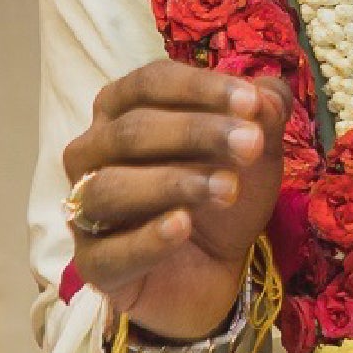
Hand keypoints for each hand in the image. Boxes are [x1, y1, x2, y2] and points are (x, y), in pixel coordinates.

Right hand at [59, 64, 289, 344]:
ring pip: (111, 187)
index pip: (150, 83)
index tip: (252, 102)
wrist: (219, 268)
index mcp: (122, 109)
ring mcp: (85, 210)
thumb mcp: (255, 149)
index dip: (200, 89)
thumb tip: (267, 95)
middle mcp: (92, 153)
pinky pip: (107, 252)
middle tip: (250, 143)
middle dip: (195, 132)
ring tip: (228, 189)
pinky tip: (183, 226)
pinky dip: (146, 239)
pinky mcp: (94, 264)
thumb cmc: (222, 191)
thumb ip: (263, 115)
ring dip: (173, 183)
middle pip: (132, 131)